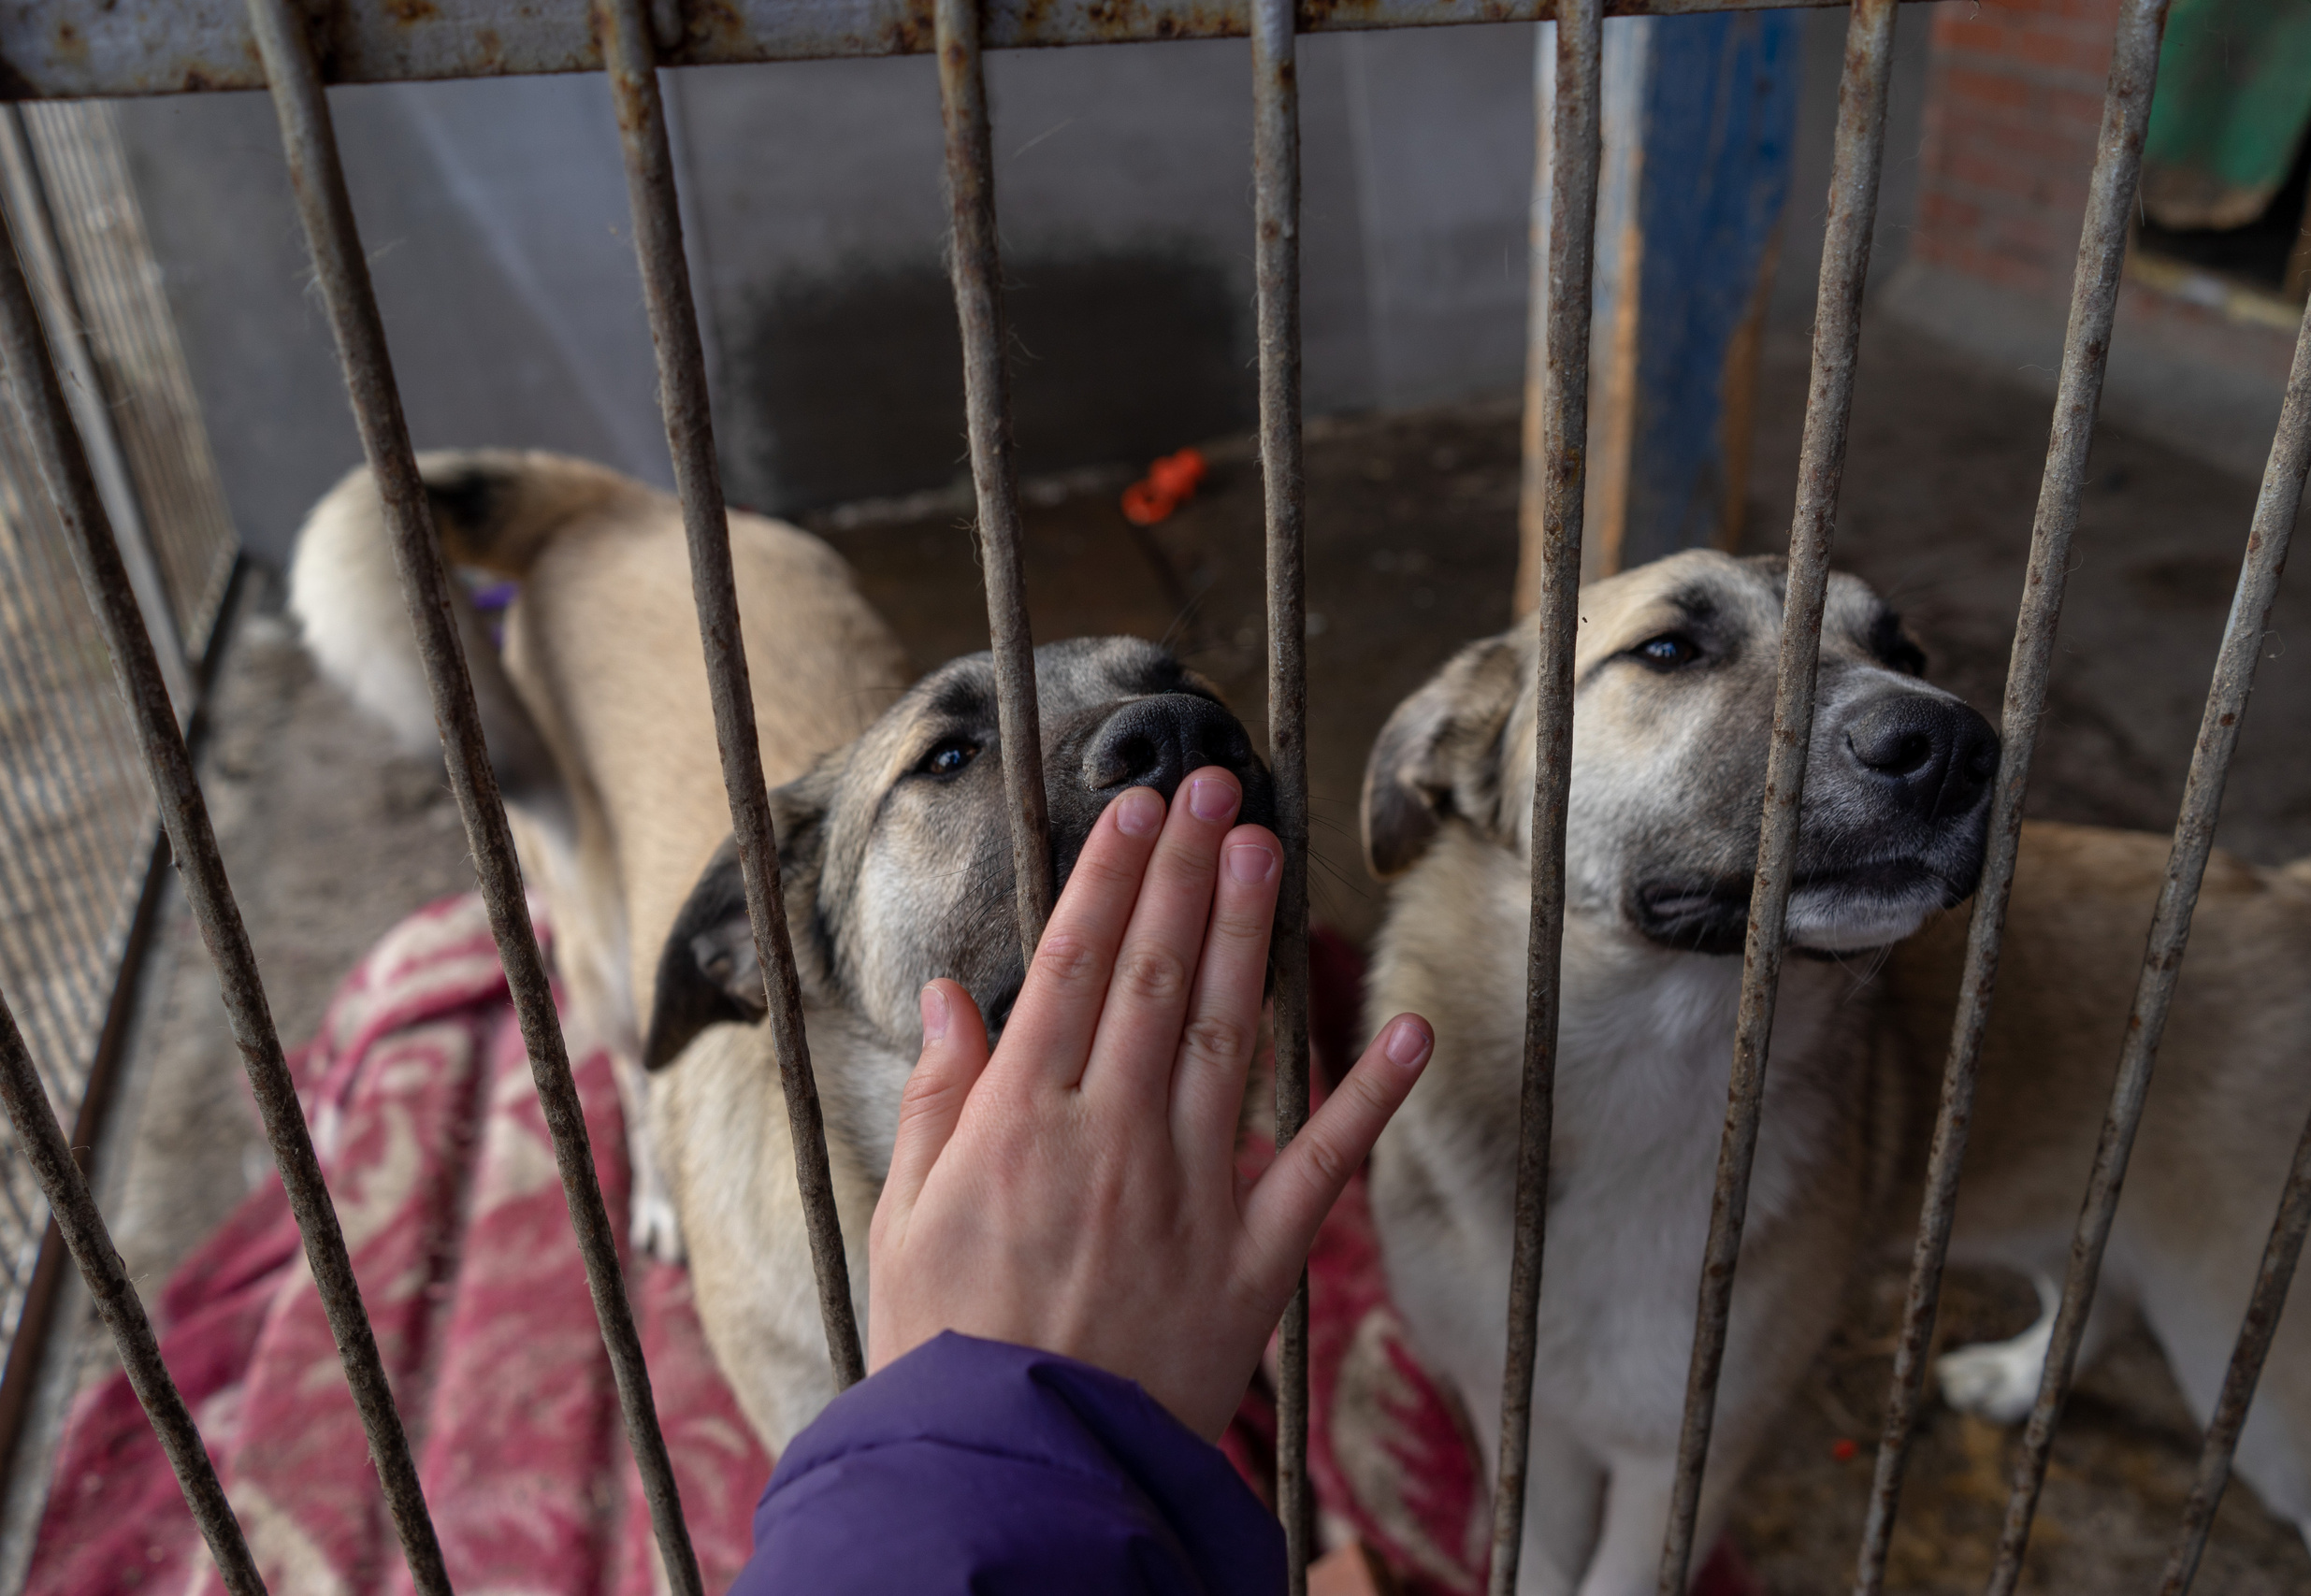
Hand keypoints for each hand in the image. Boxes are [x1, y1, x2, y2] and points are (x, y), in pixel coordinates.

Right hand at [865, 766, 1433, 1438]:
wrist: (1019, 1473)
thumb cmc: (949, 1346)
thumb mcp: (905, 1219)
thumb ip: (940, 1100)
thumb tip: (953, 997)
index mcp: (1020, 1122)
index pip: (1071, 968)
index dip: (1106, 879)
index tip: (1134, 810)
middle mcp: (1109, 1137)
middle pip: (1152, 976)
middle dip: (1185, 873)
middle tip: (1216, 788)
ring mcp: (1189, 1192)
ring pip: (1224, 1036)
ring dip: (1247, 935)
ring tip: (1265, 849)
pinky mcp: (1254, 1256)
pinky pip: (1321, 1163)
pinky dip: (1370, 1094)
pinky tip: (1405, 1024)